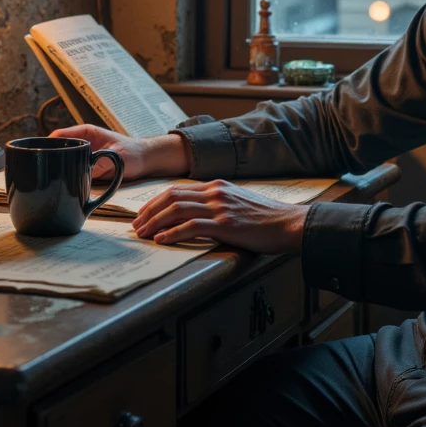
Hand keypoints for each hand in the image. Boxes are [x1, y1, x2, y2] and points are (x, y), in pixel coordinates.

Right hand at [49, 123, 190, 180]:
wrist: (145, 160)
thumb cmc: (134, 153)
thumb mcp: (117, 158)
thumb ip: (100, 165)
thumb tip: (82, 173)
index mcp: (86, 133)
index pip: (59, 135)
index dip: (46, 144)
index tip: (38, 155)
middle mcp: (81, 143)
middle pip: (57, 148)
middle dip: (48, 158)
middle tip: (38, 172)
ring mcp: (83, 155)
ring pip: (62, 160)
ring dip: (55, 168)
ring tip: (43, 179)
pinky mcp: (86, 167)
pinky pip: (71, 170)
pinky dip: (65, 176)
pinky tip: (57, 185)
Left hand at [132, 179, 309, 253]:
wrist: (289, 224)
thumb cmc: (266, 218)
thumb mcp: (238, 202)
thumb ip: (217, 203)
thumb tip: (195, 214)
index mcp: (217, 186)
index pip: (177, 189)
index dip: (155, 201)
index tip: (143, 214)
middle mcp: (215, 192)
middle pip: (171, 196)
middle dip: (149, 211)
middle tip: (136, 226)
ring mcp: (220, 207)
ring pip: (177, 209)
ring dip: (155, 222)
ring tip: (143, 234)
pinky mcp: (226, 224)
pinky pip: (192, 226)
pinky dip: (173, 233)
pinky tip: (162, 240)